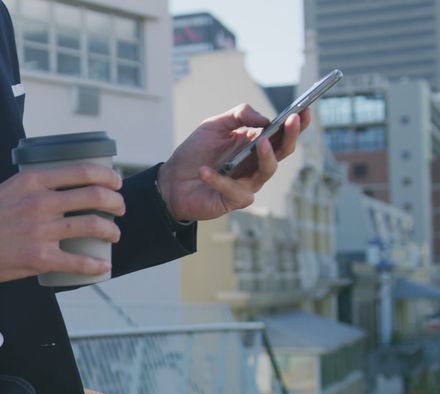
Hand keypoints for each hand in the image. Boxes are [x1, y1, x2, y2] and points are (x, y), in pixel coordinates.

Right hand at [0, 165, 124, 282]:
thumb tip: (54, 194)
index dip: (107, 176)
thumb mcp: (5, 189)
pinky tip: (101, 267)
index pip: (83, 171)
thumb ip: (31, 189)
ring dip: (111, 232)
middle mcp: (41, 202)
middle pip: (95, 197)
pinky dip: (95, 265)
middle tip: (119, 209)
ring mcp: (41, 231)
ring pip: (93, 226)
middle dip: (115, 203)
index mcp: (32, 180)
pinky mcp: (38, 258)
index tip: (115, 182)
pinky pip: (78, 261)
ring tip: (113, 235)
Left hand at [158, 104, 310, 220]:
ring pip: (268, 170)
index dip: (297, 123)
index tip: (305, 109)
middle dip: (290, 135)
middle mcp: (255, 164)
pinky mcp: (233, 200)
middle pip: (283, 151)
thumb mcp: (214, 126)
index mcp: (254, 144)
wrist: (170, 181)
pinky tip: (204, 171)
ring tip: (259, 141)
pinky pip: (234, 190)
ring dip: (266, 156)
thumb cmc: (194, 153)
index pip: (282, 134)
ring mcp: (247, 183)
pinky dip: (219, 180)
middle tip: (292, 120)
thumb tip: (266, 119)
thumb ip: (239, 115)